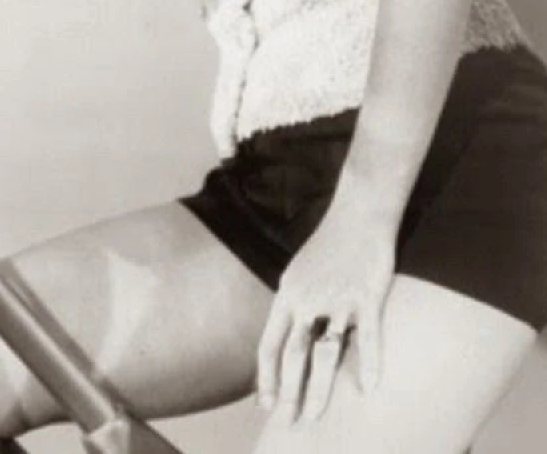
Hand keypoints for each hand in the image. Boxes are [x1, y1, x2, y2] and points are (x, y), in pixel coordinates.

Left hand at [256, 195, 395, 423]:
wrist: (358, 212)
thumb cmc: (330, 243)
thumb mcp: (299, 271)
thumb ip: (293, 303)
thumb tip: (286, 335)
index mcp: (288, 294)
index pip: (270, 342)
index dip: (266, 376)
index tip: (264, 404)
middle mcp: (308, 299)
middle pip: (293, 354)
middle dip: (288, 392)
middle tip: (287, 422)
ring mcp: (338, 299)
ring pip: (325, 352)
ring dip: (319, 388)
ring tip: (315, 415)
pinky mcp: (367, 296)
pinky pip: (368, 337)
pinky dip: (369, 364)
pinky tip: (369, 389)